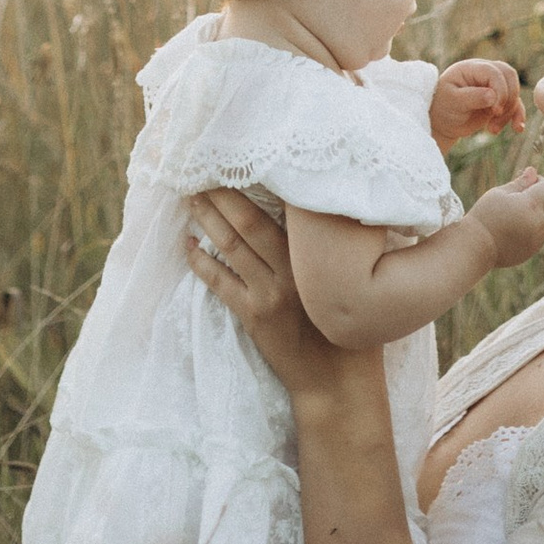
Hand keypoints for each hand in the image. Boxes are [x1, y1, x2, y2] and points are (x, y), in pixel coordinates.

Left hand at [182, 188, 350, 403]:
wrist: (337, 383)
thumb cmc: (354, 330)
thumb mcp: (355, 280)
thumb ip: (337, 248)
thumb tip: (328, 207)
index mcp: (316, 258)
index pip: (283, 209)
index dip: (256, 183)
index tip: (239, 160)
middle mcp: (291, 271)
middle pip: (247, 222)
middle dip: (222, 194)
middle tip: (201, 171)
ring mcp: (269, 294)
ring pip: (231, 246)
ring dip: (208, 219)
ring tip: (190, 197)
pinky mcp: (253, 316)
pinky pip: (220, 282)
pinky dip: (201, 261)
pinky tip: (188, 243)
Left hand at [430, 57, 523, 151]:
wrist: (443, 121)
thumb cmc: (443, 107)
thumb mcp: (453, 101)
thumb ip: (472, 97)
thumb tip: (493, 96)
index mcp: (472, 68)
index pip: (494, 71)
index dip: (500, 89)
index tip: (495, 110)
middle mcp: (485, 73)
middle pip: (509, 76)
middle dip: (508, 98)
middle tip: (496, 116)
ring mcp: (493, 86)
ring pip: (514, 92)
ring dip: (510, 112)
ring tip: (493, 130)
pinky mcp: (499, 100)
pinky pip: (515, 104)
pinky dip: (518, 116)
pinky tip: (517, 128)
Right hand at [468, 169, 543, 266]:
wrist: (476, 247)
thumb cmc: (485, 215)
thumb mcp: (500, 193)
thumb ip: (520, 183)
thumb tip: (533, 171)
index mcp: (530, 205)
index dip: (538, 181)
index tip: (525, 181)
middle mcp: (539, 223)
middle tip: (525, 196)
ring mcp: (538, 239)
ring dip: (539, 213)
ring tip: (516, 212)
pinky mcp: (533, 250)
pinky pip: (540, 234)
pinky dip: (533, 227)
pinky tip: (515, 226)